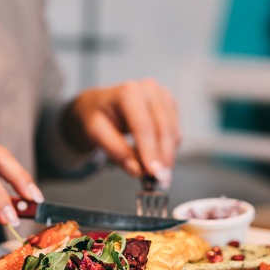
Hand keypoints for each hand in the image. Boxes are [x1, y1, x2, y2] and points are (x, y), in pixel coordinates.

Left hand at [65, 78, 180, 188]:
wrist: (98, 104)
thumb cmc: (95, 115)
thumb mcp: (95, 133)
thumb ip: (116, 151)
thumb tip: (137, 170)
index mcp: (128, 92)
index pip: (144, 126)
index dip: (150, 151)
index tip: (153, 173)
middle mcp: (149, 89)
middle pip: (163, 128)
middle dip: (163, 157)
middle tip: (160, 180)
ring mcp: (162, 95)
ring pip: (173, 132)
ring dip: (168, 156)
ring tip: (156, 175)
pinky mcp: (170, 105)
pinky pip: (175, 132)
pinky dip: (168, 149)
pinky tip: (156, 159)